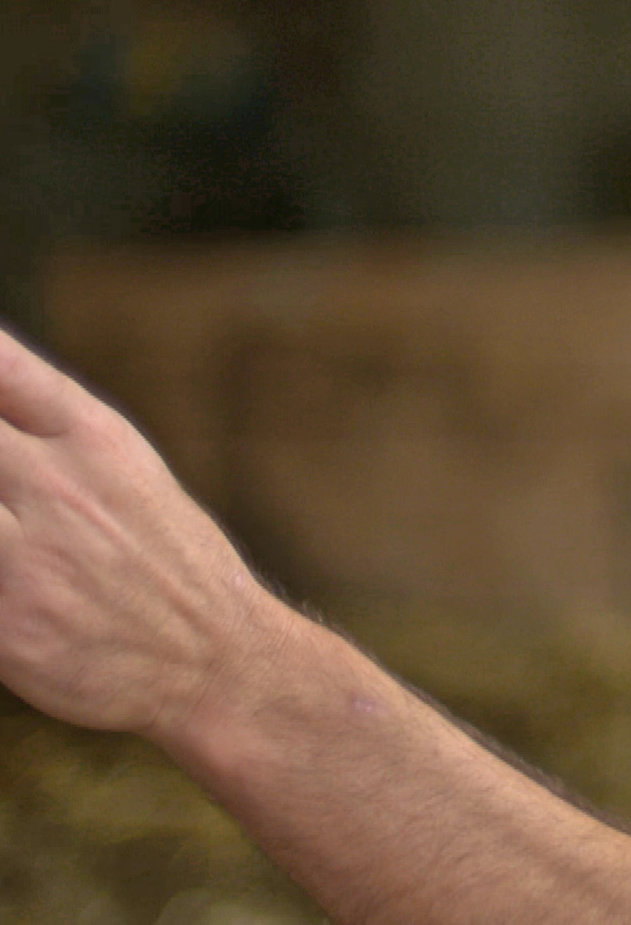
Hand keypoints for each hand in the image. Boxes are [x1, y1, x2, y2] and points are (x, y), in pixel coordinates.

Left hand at [0, 325, 282, 741]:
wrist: (214, 659)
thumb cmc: (168, 558)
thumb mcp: (125, 468)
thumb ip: (48, 426)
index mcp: (94, 439)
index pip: (2, 366)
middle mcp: (57, 486)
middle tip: (0, 485)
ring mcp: (27, 556)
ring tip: (8, 526)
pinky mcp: (5, 625)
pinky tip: (11, 581)